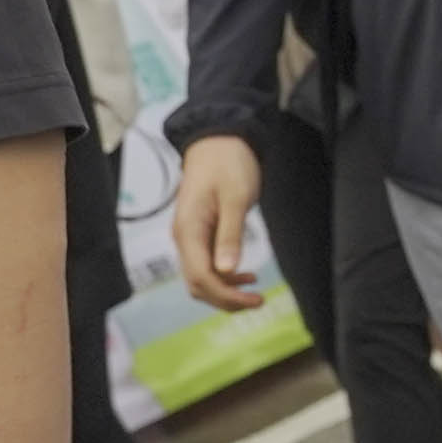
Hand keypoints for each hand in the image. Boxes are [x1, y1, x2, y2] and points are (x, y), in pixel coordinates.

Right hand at [175, 135, 265, 310]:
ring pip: (201, 277)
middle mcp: (184, 238)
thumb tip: (227, 271)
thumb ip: (230, 235)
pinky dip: (224, 276)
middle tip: (257, 301)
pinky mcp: (199, 234)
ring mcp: (190, 237)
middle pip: (198, 284)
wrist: (218, 141)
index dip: (226, 295)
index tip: (254, 300)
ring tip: (254, 294)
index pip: (201, 277)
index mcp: (189, 230)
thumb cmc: (229, 164)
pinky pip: (206, 264)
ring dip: (225, 290)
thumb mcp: (236, 198)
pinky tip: (245, 275)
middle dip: (225, 299)